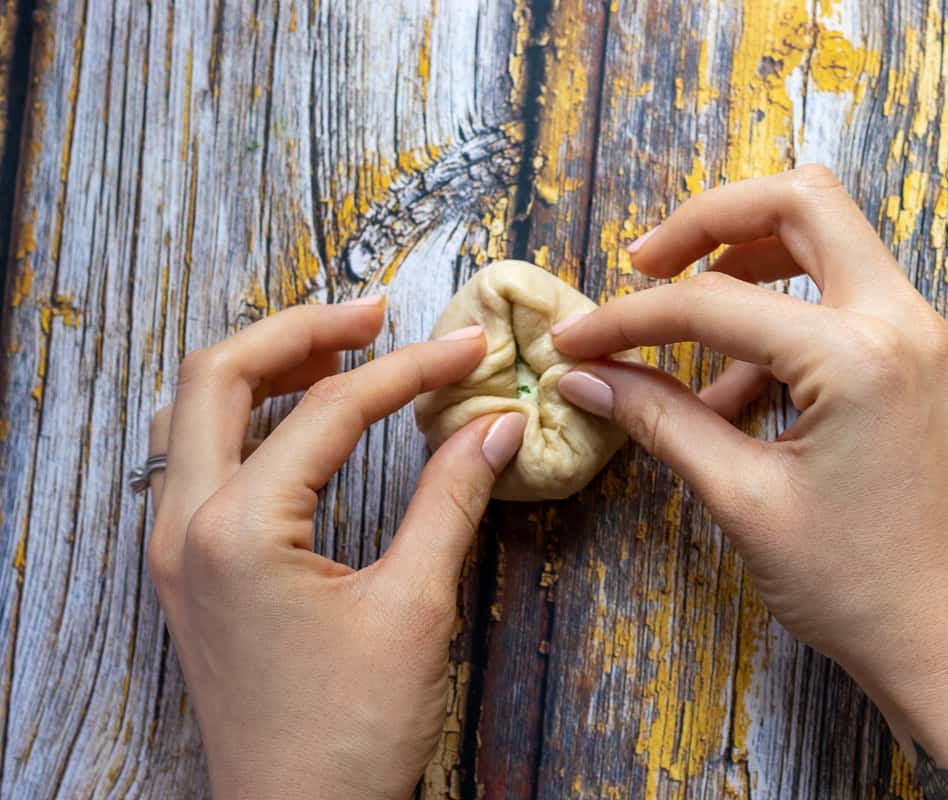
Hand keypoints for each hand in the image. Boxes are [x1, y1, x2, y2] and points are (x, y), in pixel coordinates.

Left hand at [147, 299, 524, 799]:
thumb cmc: (350, 734)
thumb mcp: (415, 607)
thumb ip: (451, 497)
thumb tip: (495, 421)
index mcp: (237, 529)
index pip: (329, 409)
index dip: (409, 369)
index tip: (468, 350)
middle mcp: (184, 526)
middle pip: (217, 375)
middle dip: (300, 330)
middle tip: (375, 314)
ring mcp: (174, 550)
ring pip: (193, 412)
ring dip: (262, 367)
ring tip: (337, 350)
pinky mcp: (186, 573)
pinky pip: (195, 459)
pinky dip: (245, 419)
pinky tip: (296, 421)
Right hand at [552, 167, 947, 797]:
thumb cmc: (860, 587)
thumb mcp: (745, 500)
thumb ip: (661, 421)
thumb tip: (586, 377)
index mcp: (858, 353)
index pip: (714, 302)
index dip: (628, 318)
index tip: (575, 341)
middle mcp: (901, 320)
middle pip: (800, 202)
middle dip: (709, 221)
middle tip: (645, 265)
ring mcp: (919, 337)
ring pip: (827, 241)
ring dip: (748, 265)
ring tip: (689, 349)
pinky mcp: (919, 363)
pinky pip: (842, 301)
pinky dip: (783, 317)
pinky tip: (737, 392)